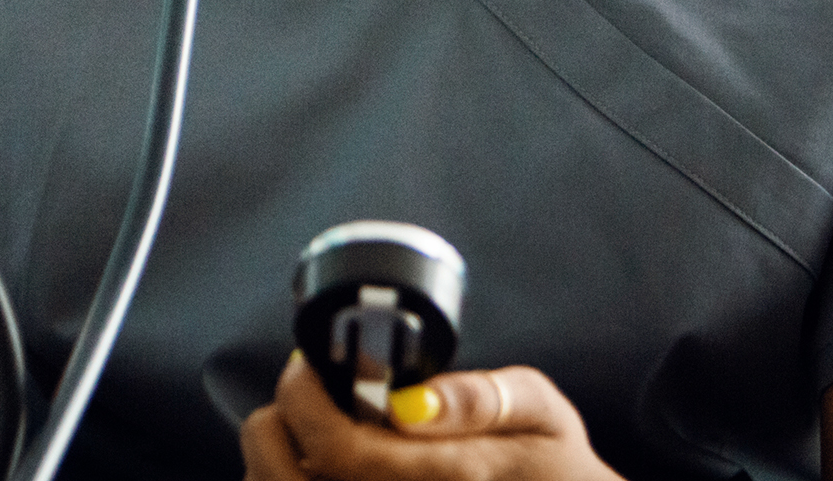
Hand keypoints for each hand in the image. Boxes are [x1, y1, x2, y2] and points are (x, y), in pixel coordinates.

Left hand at [242, 351, 622, 480]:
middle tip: (302, 394)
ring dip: (277, 462)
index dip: (303, 395)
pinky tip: (321, 471)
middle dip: (278, 424)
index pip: (335, 446)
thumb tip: (411, 400)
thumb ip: (480, 399)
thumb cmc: (555, 469)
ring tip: (312, 434)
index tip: (307, 364)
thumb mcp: (542, 417)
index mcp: (448, 479)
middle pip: (286, 479)